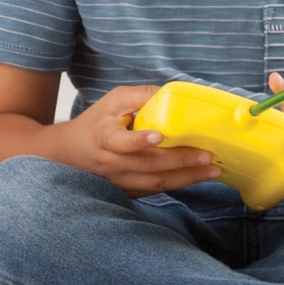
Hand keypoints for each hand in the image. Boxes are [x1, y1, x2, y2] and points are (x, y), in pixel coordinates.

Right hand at [59, 84, 215, 195]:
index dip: (138, 140)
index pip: (120, 142)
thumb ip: (143, 95)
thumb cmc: (97, 121)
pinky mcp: (127, 190)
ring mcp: (119, 180)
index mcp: (105, 136)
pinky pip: (155, 190)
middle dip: (180, 161)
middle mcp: (112, 162)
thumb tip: (174, 93)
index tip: (157, 136)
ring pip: (155, 183)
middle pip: (148, 165)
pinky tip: (199, 177)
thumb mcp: (115, 100)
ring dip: (186, 178)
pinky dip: (179, 184)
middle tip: (207, 155)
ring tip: (213, 170)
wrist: (71, 152)